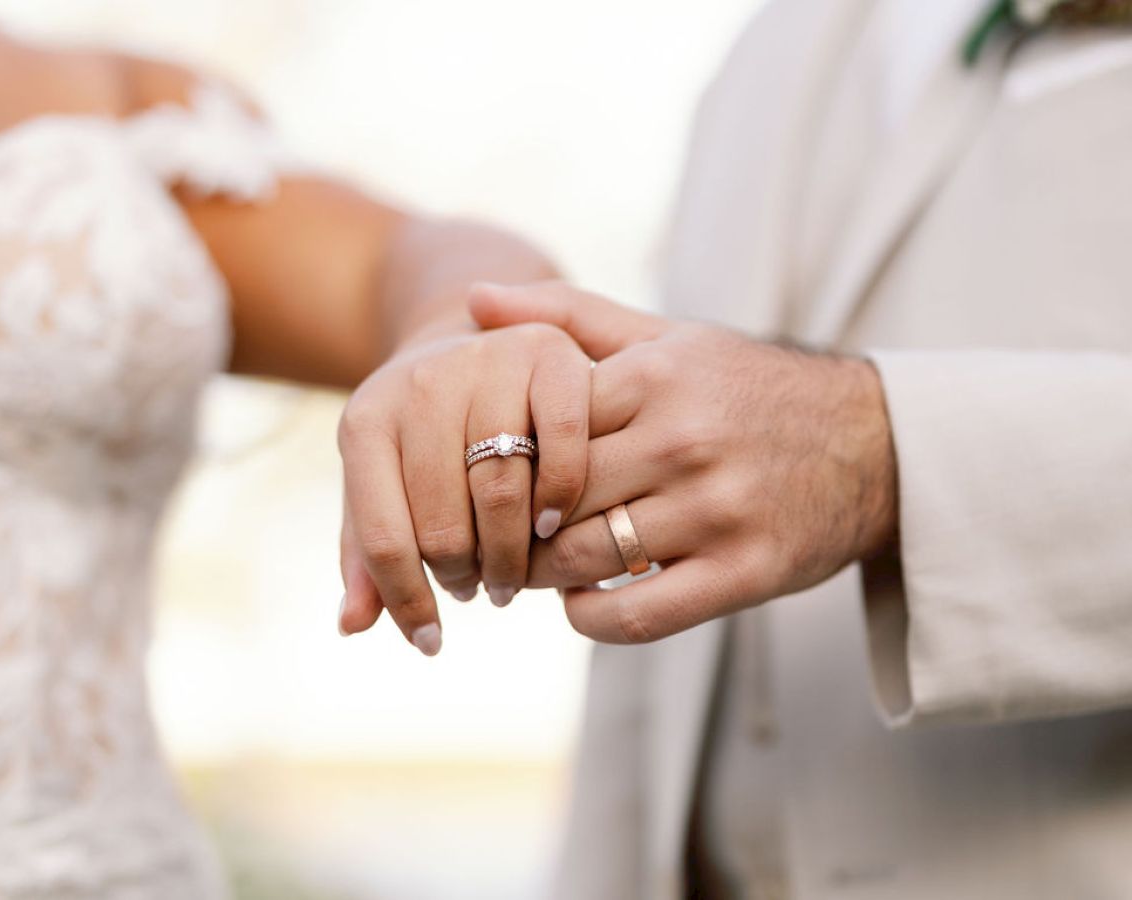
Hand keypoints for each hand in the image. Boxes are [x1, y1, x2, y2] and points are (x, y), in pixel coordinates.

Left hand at [337, 304, 591, 653]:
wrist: (468, 338)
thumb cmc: (420, 434)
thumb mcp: (381, 481)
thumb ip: (366, 551)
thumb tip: (352, 624)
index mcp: (365, 422)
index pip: (384, 539)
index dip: (407, 602)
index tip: (429, 640)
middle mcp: (420, 385)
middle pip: (445, 523)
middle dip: (463, 577)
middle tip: (480, 592)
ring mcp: (485, 362)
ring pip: (503, 490)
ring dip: (512, 553)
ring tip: (513, 577)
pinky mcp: (547, 352)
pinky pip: (563, 442)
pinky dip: (561, 494)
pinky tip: (552, 524)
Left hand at [469, 283, 898, 643]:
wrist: (873, 442)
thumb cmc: (746, 386)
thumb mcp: (668, 337)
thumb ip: (571, 316)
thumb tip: (474, 297)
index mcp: (656, 377)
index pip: (536, 425)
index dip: (497, 458)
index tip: (482, 477)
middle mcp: (685, 440)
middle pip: (551, 496)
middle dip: (508, 523)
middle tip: (487, 537)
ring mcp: (718, 510)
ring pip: (583, 557)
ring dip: (542, 573)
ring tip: (530, 566)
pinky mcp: (746, 572)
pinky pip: (638, 615)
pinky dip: (591, 616)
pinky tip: (582, 600)